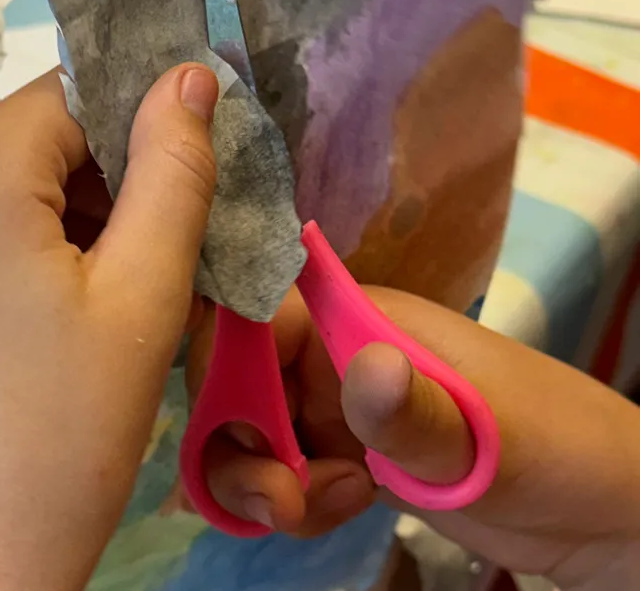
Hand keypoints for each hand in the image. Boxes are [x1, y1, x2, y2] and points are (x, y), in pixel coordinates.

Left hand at [0, 64, 219, 590]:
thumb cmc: (59, 439)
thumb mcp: (142, 299)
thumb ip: (173, 173)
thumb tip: (190, 75)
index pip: (70, 96)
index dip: (139, 127)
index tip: (188, 187)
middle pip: (30, 144)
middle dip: (106, 183)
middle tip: (164, 260)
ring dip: (66, 222)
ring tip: (114, 302)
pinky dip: (16, 255)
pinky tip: (51, 327)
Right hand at [186, 287, 639, 589]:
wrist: (596, 509)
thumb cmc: (549, 443)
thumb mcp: (486, 433)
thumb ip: (418, 411)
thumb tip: (365, 368)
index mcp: (358, 317)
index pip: (258, 311)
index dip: (224, 357)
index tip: (227, 422)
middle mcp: (335, 353)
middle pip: (239, 375)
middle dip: (235, 436)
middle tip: (280, 497)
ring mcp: (338, 405)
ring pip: (252, 428)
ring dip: (259, 476)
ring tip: (313, 508)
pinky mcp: (346, 454)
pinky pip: (284, 468)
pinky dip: (286, 497)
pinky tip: (339, 507)